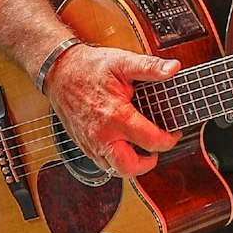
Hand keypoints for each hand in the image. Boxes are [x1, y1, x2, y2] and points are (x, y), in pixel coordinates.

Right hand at [42, 41, 180, 176]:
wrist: (59, 71)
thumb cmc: (89, 67)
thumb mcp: (122, 61)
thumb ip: (149, 67)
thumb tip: (173, 69)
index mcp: (117, 116)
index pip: (151, 141)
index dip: (169, 140)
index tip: (173, 133)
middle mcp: (102, 135)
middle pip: (130, 168)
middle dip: (148, 163)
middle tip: (155, 150)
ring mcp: (90, 143)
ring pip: (114, 170)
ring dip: (131, 164)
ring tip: (140, 149)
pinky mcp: (83, 144)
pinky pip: (101, 163)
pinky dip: (115, 159)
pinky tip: (122, 144)